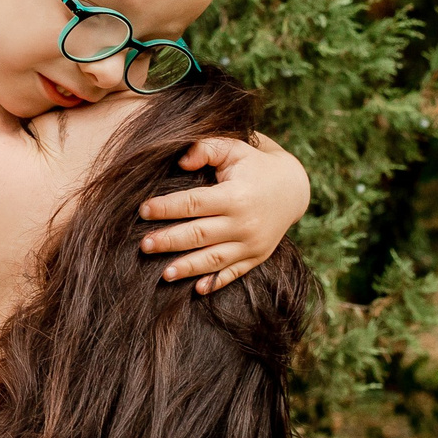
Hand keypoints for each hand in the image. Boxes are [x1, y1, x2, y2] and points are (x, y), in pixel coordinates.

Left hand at [138, 132, 312, 292]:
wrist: (293, 189)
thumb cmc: (255, 166)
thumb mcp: (234, 148)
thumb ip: (207, 149)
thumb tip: (180, 161)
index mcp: (235, 196)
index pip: (194, 203)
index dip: (167, 207)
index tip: (143, 210)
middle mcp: (244, 223)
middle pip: (199, 235)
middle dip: (169, 241)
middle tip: (144, 245)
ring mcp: (251, 244)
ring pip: (214, 259)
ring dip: (187, 268)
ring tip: (164, 274)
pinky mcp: (257, 257)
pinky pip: (234, 273)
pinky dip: (216, 282)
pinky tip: (197, 289)